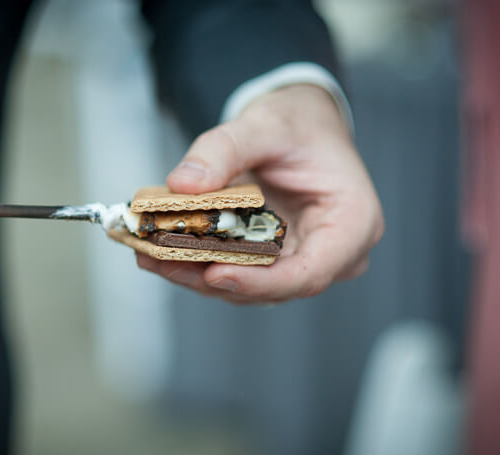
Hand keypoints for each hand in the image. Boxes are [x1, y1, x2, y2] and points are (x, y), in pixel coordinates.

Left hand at [136, 84, 383, 303]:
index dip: (261, 281)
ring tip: (148, 254)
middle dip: (212, 277)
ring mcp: (301, 260)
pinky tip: (159, 248)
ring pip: (248, 285)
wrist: (300, 126)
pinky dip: (198, 262)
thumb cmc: (298, 124)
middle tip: (160, 259)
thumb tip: (182, 184)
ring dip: (196, 273)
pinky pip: (237, 270)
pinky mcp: (272, 260)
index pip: (310, 272)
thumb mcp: (264, 124)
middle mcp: (332, 253)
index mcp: (352, 223)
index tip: (214, 273)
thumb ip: (224, 150)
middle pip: (272, 285)